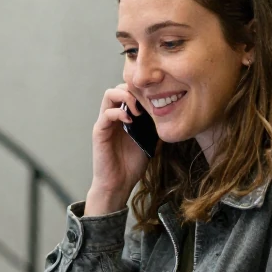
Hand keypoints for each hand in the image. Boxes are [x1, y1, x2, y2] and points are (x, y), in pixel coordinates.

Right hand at [87, 84, 149, 215]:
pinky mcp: (99, 131)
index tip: (156, 97)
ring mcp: (105, 122)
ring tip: (138, 109)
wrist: (119, 184)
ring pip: (109, 94)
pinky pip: (106, 114)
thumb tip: (172, 115)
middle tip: (147, 101)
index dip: (141, 90)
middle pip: (119, 87)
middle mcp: (113, 115)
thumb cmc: (132, 164)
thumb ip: (155, 127)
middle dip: (133, 89)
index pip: (130, 91)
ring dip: (124, 96)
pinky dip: (118, 112)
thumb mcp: (150, 141)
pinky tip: (130, 121)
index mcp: (125, 116)